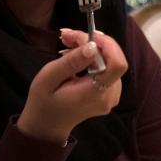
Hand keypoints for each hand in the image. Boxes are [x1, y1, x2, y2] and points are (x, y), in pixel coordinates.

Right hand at [16, 29, 127, 144]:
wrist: (47, 124)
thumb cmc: (43, 101)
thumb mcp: (49, 78)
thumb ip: (71, 62)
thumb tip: (92, 46)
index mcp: (93, 94)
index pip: (117, 65)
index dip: (107, 45)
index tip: (87, 36)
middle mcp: (108, 96)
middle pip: (113, 59)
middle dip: (93, 42)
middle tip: (68, 36)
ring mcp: (111, 96)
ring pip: (110, 61)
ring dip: (91, 48)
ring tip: (68, 44)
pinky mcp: (110, 93)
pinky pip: (107, 68)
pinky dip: (93, 57)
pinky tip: (75, 55)